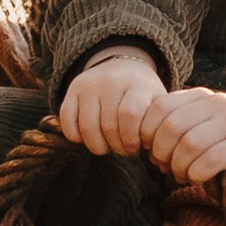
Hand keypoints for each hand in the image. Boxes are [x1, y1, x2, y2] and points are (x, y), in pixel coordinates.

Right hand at [58, 45, 172, 157]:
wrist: (121, 66)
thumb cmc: (143, 96)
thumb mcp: (156, 104)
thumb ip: (157, 126)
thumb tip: (158, 159)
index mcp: (138, 84)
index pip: (130, 114)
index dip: (131, 139)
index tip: (137, 148)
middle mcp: (112, 80)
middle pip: (109, 125)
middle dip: (116, 147)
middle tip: (123, 150)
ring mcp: (91, 83)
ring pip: (87, 126)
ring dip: (97, 146)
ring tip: (107, 147)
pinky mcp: (74, 88)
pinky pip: (67, 119)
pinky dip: (75, 136)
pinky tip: (87, 138)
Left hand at [143, 85, 225, 201]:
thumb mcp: (200, 129)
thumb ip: (174, 128)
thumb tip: (141, 143)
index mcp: (201, 96)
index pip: (159, 107)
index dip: (147, 132)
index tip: (150, 151)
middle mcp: (217, 103)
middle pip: (170, 126)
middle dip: (161, 152)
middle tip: (165, 168)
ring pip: (188, 144)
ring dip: (179, 167)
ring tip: (183, 175)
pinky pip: (208, 161)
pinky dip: (196, 174)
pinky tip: (198, 179)